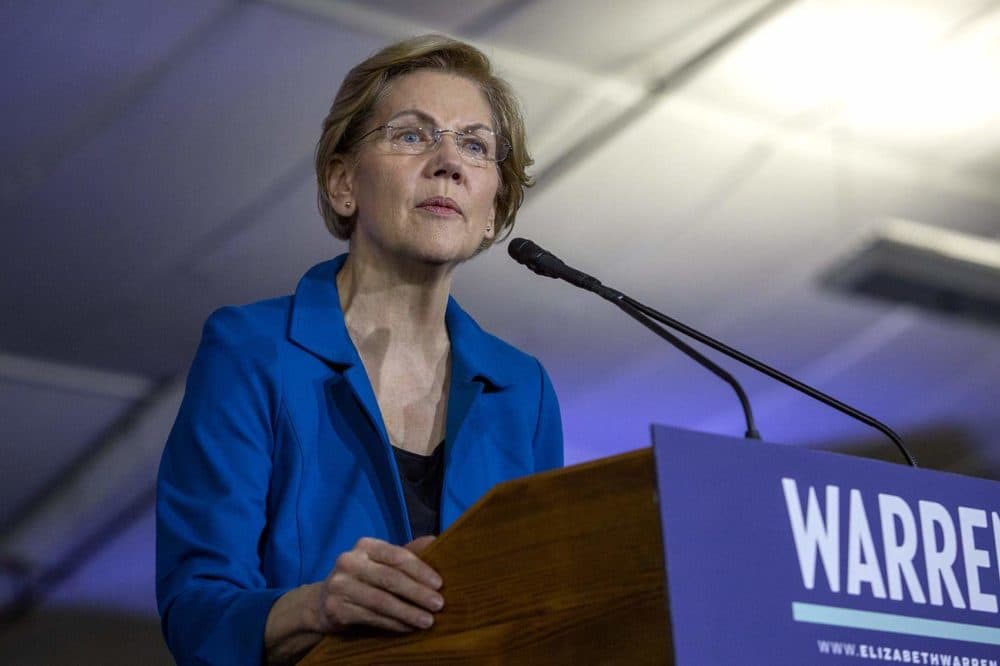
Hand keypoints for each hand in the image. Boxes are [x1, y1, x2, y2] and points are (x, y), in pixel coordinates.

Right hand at [314, 536, 442, 632]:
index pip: (397, 556)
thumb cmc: (362, 578)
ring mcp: (340, 585)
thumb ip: (406, 553)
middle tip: (438, 604)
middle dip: (417, 592)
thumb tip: (435, 540)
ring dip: (408, 612)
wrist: (323, 601)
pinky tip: (408, 627)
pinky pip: (372, 617)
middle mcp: (349, 562)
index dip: (420, 569)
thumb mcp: (381, 561)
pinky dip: (393, 623)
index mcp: (365, 546)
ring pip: (381, 601)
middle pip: (390, 578)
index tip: (439, 583)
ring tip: (428, 620)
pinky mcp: (336, 608)